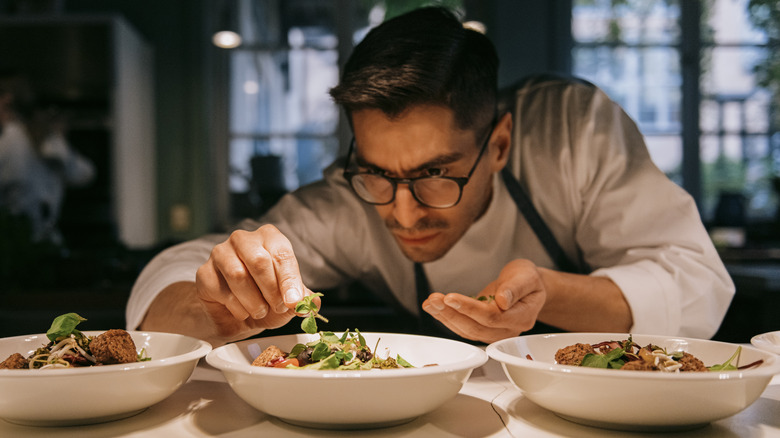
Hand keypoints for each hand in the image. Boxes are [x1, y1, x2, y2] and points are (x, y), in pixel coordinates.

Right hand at [195, 224, 319, 340]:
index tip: (293, 301)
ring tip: (260, 311)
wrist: (236, 315)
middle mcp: (243, 239)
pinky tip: (241, 311)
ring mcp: (220, 253)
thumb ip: (302, 298)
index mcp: (270, 237)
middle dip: (271, 290)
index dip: (289, 280)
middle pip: (259, 261)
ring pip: (238, 276)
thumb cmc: (266, 299)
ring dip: (254, 301)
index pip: (282, 255)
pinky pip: (221, 290)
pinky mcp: (204, 272)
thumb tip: (313, 302)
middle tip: (278, 307)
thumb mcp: (289, 300)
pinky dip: (236, 308)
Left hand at [421, 259, 545, 343]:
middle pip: (476, 327)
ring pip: (467, 330)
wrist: (527, 286)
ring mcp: (495, 333)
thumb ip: (516, 288)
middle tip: (434, 299)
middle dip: (452, 313)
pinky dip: (447, 318)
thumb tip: (503, 300)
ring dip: (445, 317)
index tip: (451, 297)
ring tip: (430, 303)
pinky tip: (435, 308)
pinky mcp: (483, 329)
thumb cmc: (528, 279)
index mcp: (522, 317)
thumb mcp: (527, 276)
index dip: (470, 309)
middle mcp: (508, 330)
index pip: (492, 317)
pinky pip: (464, 327)